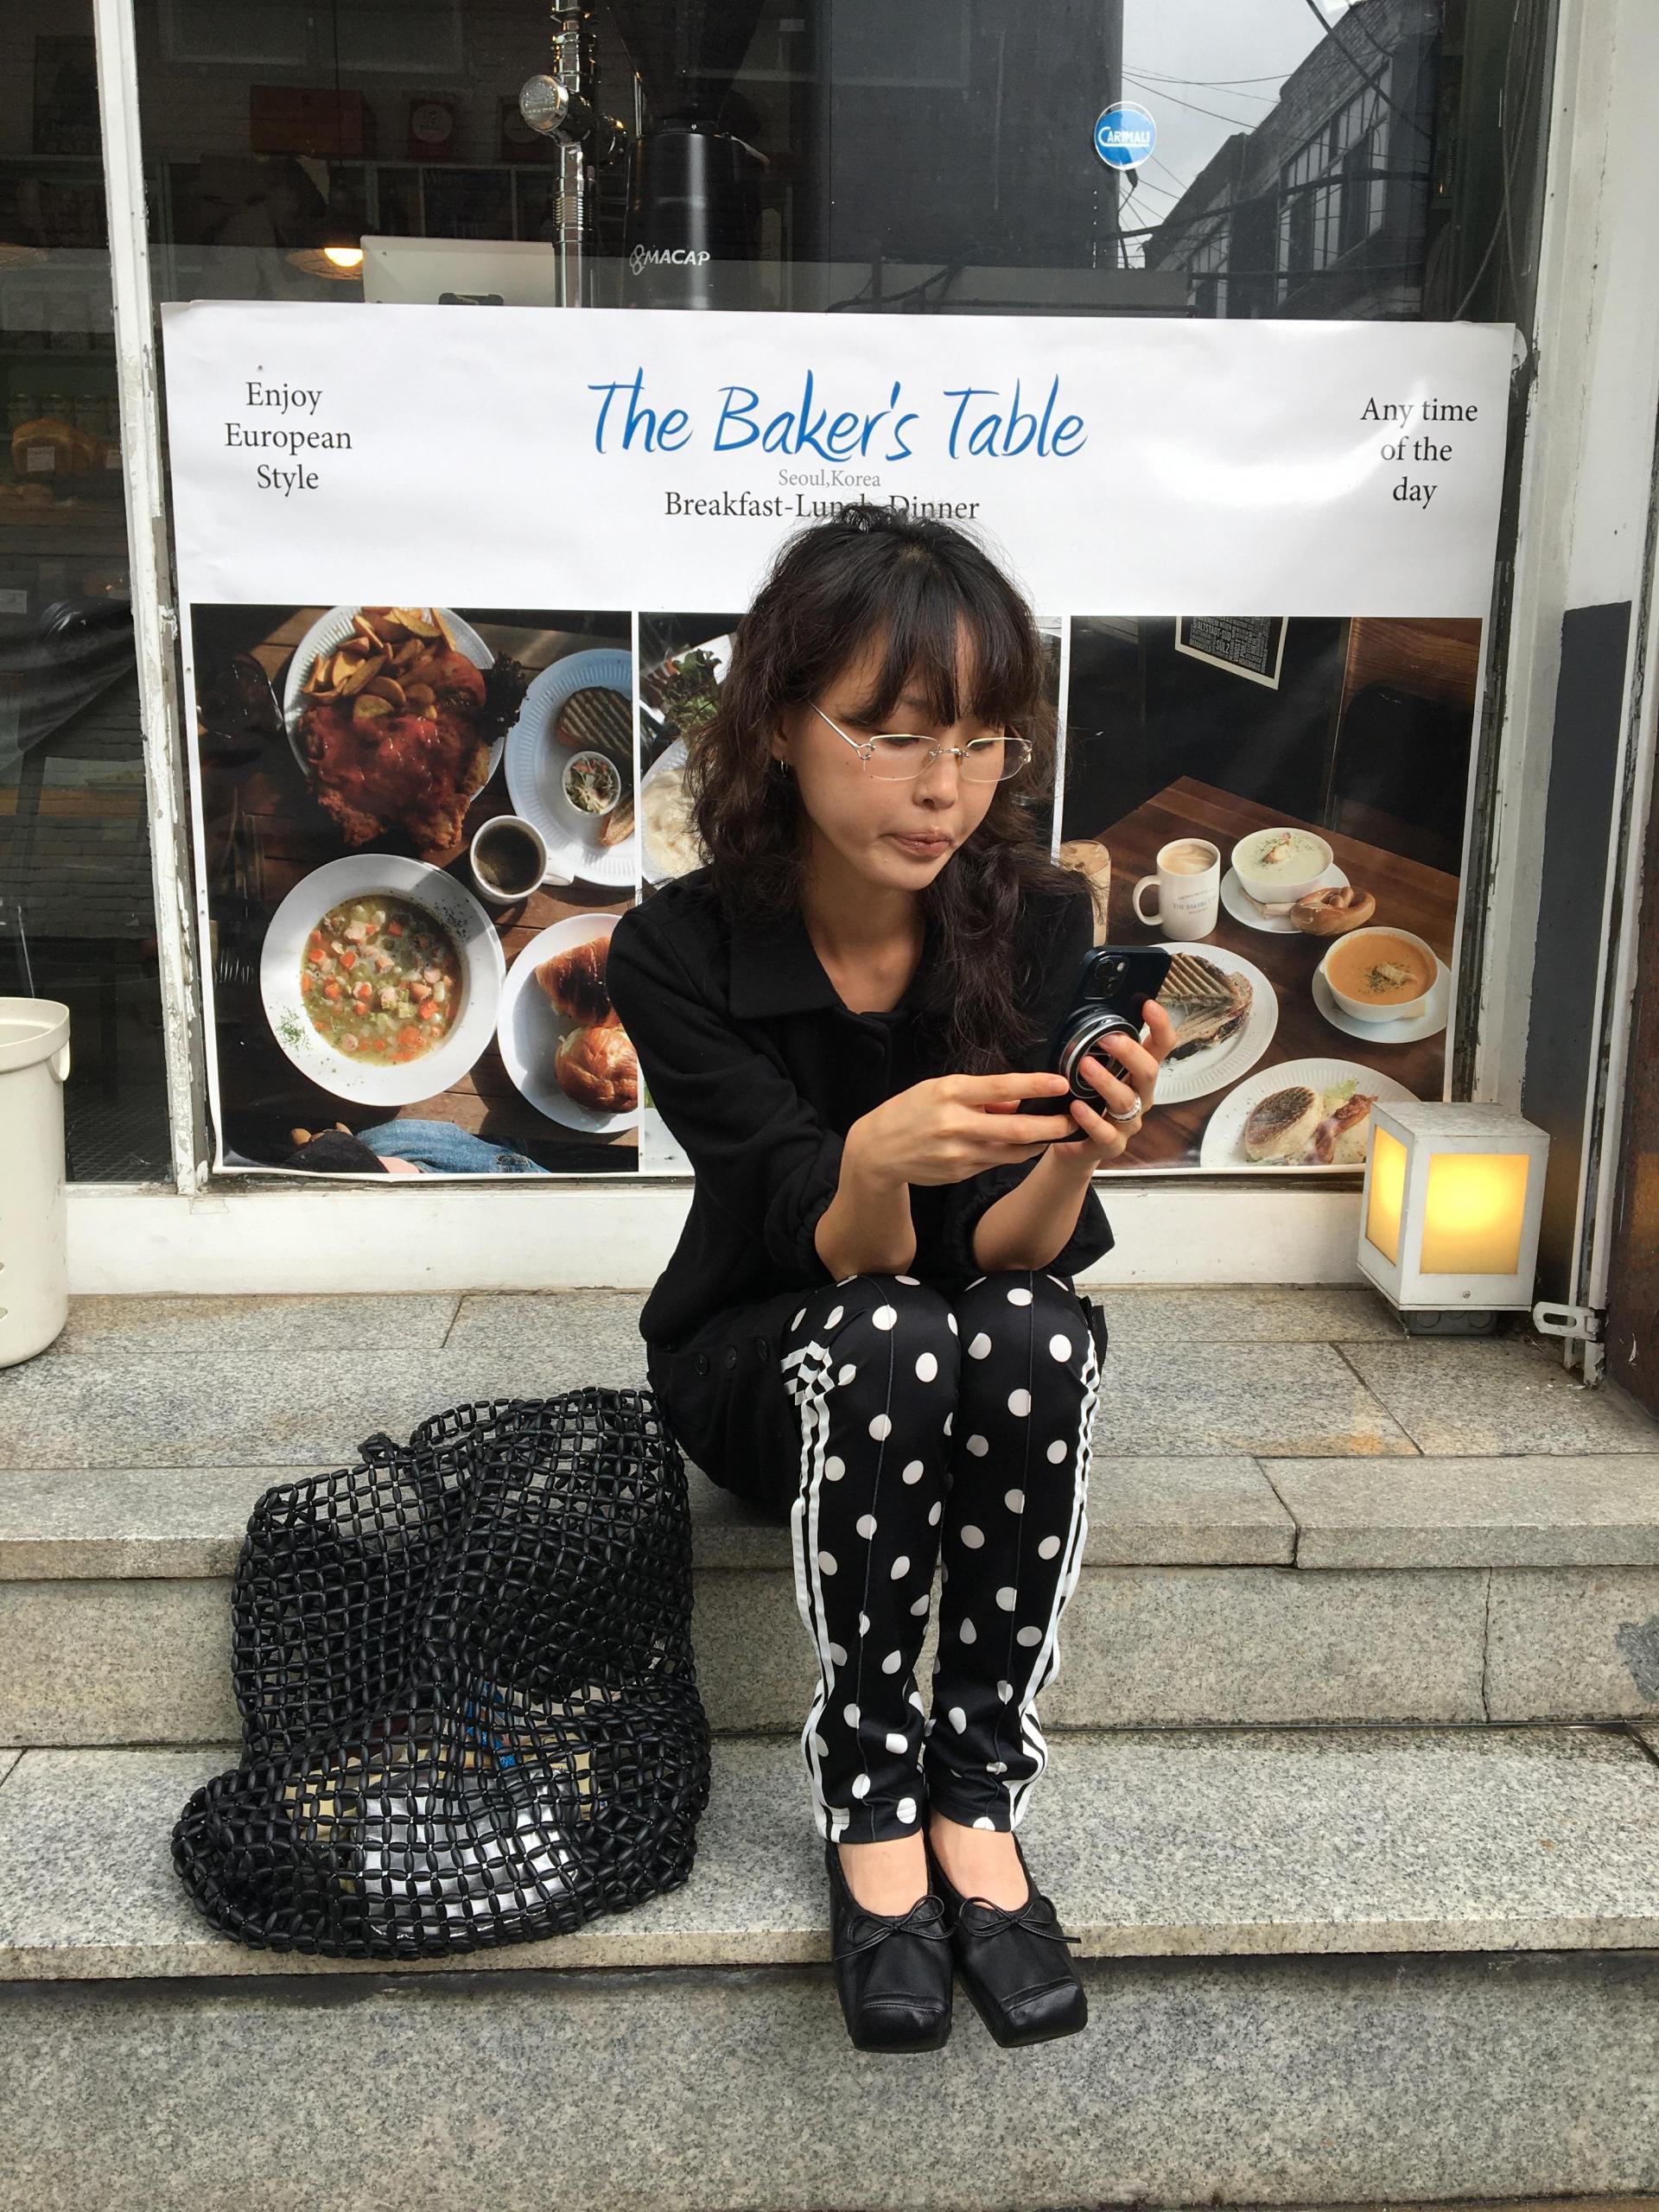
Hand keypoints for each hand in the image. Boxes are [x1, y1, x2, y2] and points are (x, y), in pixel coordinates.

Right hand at [850, 1070, 1077, 1189]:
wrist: (876, 1152)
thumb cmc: (909, 1112)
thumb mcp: (938, 1089)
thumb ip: (979, 1095)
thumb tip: (1016, 1099)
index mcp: (949, 1094)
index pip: (1001, 1087)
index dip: (1035, 1085)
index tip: (1061, 1082)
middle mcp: (955, 1124)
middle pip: (1016, 1129)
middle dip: (1051, 1127)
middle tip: (1072, 1121)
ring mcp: (958, 1153)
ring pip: (1011, 1152)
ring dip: (1037, 1144)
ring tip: (1053, 1134)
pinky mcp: (959, 1173)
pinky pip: (994, 1162)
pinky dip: (1011, 1154)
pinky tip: (1019, 1146)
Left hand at [1061, 999, 1175, 1162]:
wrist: (1077, 1146)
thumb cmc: (1088, 1101)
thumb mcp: (1097, 1073)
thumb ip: (1099, 1050)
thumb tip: (1086, 1014)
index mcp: (1139, 1074)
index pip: (1161, 1047)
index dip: (1161, 1026)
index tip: (1149, 1005)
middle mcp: (1140, 1097)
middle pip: (1149, 1072)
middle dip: (1130, 1053)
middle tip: (1106, 1038)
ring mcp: (1128, 1123)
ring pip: (1126, 1100)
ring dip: (1106, 1081)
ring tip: (1084, 1066)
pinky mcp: (1112, 1144)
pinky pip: (1105, 1132)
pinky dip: (1090, 1118)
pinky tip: (1076, 1107)